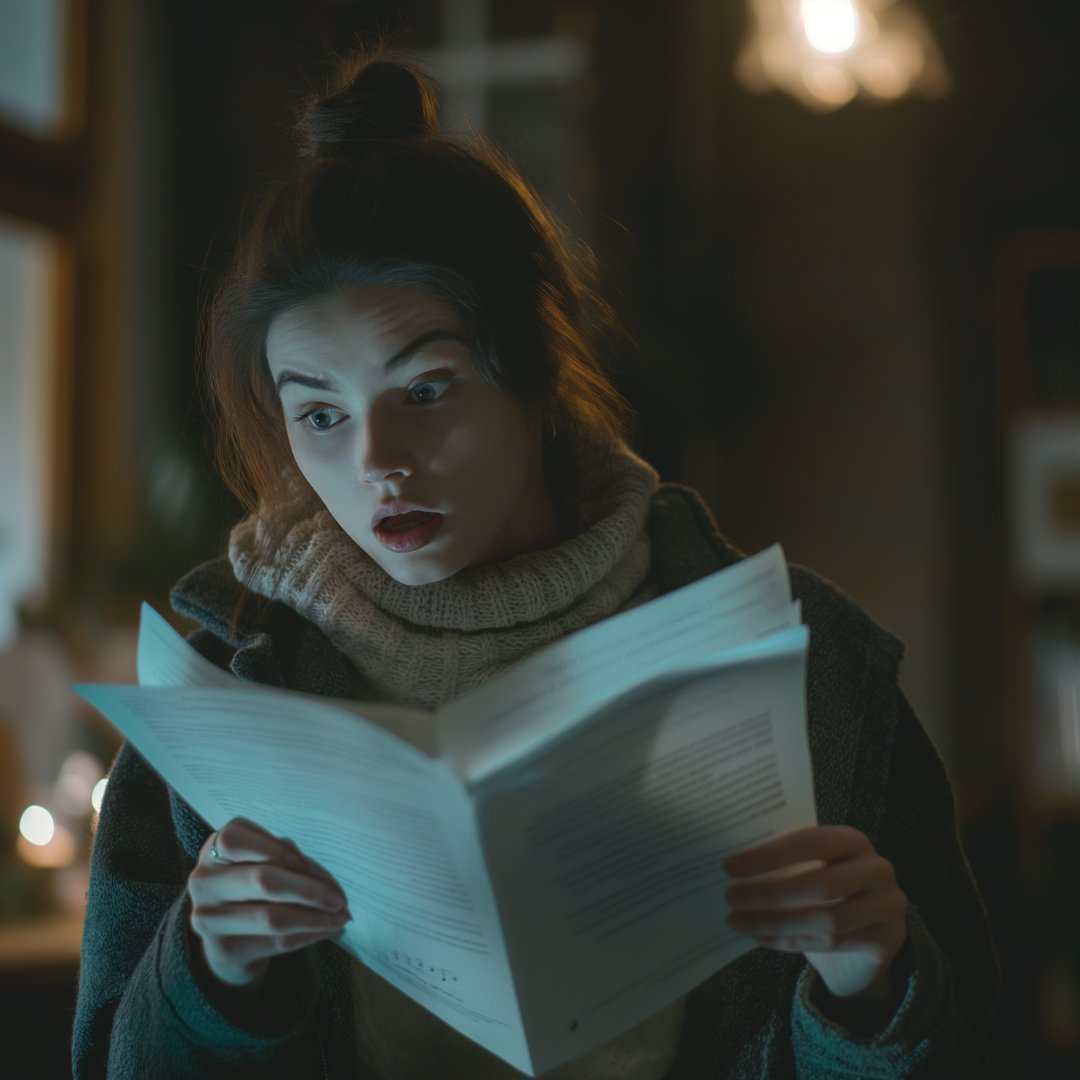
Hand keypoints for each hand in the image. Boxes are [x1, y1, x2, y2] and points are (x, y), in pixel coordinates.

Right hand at [187, 816, 350, 989]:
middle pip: (261, 880)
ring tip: (340, 916)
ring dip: (314, 918)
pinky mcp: (223, 950)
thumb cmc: (251, 884)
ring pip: (272, 917)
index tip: (305, 865)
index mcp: (213, 851)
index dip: (275, 850)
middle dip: (308, 889)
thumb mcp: (258, 859)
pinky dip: (308, 935)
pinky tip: (327, 930)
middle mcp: (204, 883)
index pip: (236, 840)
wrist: (227, 936)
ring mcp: (209, 919)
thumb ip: (280, 854)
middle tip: (339, 898)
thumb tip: (314, 872)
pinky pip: (276, 942)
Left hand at [723, 825, 907, 999]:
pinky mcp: (888, 940)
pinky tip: (759, 937)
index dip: (768, 855)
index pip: (810, 842)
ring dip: (775, 922)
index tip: (729, 866)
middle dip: (769, 893)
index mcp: (853, 840)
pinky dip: (789, 941)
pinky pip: (832, 945)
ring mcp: (888, 906)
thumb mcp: (811, 867)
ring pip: (826, 920)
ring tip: (736, 921)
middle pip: (821, 884)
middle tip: (730, 897)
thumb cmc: (829, 889)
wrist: (870, 930)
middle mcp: (877, 870)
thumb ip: (784, 863)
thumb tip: (732, 868)